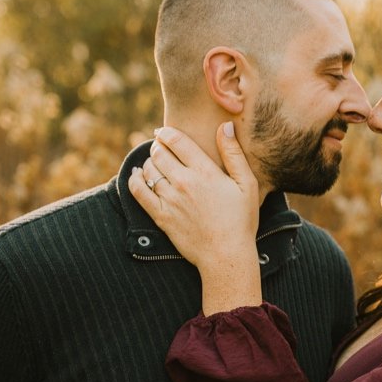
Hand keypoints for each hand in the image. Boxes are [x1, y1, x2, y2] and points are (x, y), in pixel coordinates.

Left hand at [131, 122, 264, 313]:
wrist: (226, 255)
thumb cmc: (240, 220)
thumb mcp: (247, 184)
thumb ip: (234, 153)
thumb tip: (226, 126)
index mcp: (205, 172)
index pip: (177, 140)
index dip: (167, 133)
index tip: (164, 133)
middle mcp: (184, 182)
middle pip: (159, 152)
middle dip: (158, 146)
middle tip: (161, 148)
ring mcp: (170, 199)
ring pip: (149, 169)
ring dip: (149, 162)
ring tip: (155, 163)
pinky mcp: (160, 216)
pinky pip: (138, 191)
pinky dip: (135, 180)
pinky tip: (138, 175)